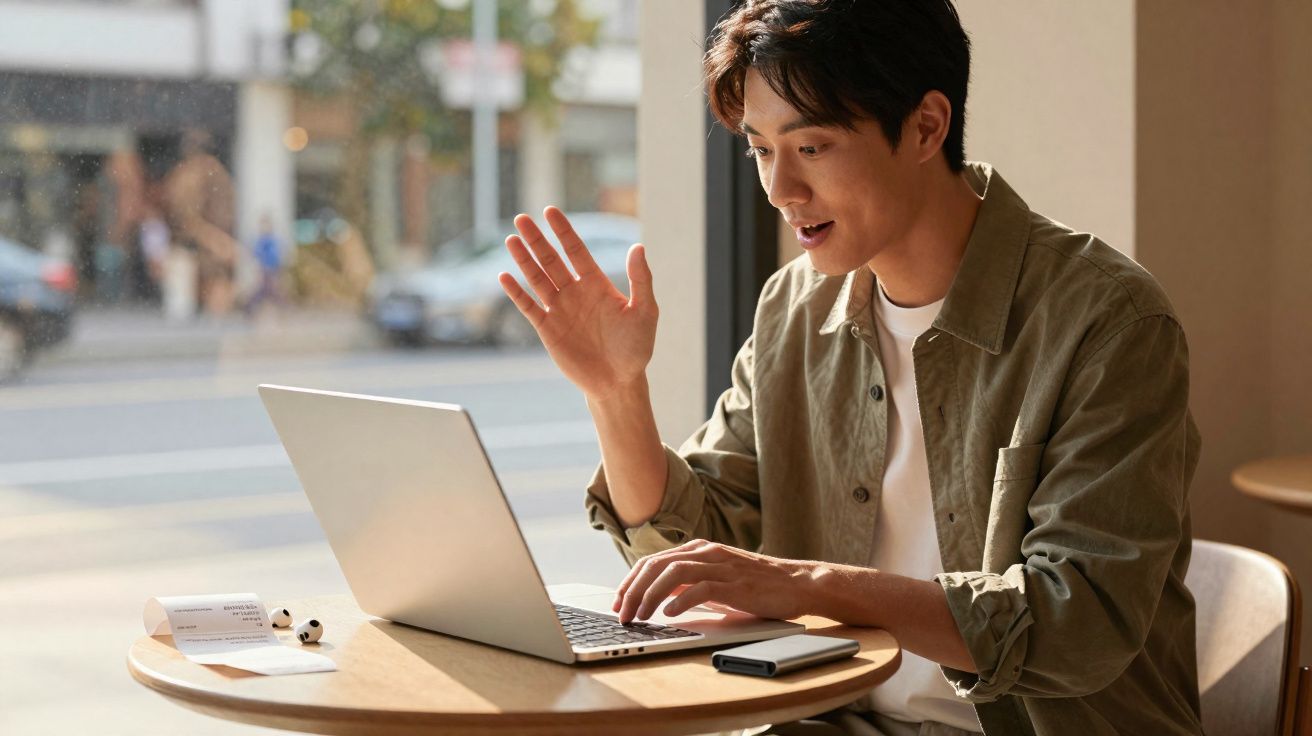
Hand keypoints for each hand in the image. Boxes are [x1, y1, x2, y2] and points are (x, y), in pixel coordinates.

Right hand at [497, 207, 657, 401]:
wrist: (618, 382)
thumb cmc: (636, 347)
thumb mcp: (645, 311)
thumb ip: (641, 280)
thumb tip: (638, 246)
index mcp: (597, 284)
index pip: (576, 251)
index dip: (563, 231)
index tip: (550, 211)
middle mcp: (575, 293)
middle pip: (551, 260)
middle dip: (537, 240)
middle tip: (521, 218)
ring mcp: (560, 310)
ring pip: (537, 279)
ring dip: (524, 260)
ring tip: (511, 240)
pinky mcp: (548, 330)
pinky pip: (529, 307)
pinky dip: (516, 293)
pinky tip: (504, 277)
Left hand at [611, 539, 820, 622]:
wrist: (797, 583)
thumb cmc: (757, 586)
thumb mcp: (718, 581)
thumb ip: (691, 583)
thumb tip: (660, 598)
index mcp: (699, 550)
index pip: (653, 561)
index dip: (630, 581)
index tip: (618, 602)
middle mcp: (706, 552)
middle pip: (657, 565)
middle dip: (633, 591)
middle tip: (622, 614)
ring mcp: (720, 565)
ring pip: (673, 573)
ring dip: (650, 596)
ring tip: (640, 617)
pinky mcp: (734, 582)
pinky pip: (700, 587)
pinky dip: (680, 601)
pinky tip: (669, 615)